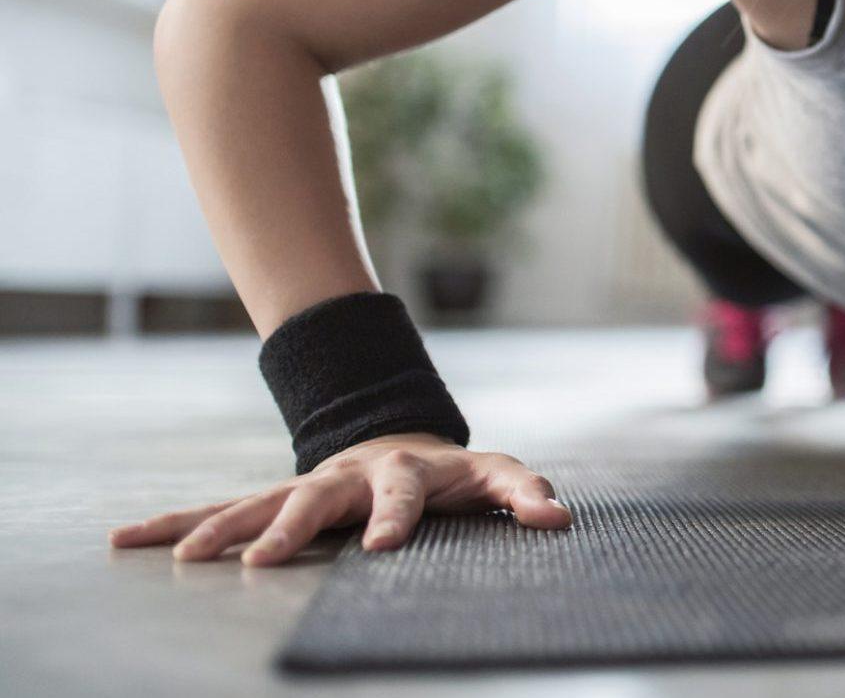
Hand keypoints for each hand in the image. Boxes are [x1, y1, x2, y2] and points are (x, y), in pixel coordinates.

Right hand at [107, 432, 571, 564]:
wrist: (401, 441)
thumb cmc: (454, 475)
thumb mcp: (497, 477)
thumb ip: (526, 494)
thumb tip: (559, 518)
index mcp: (404, 472)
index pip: (403, 492)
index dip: (396, 517)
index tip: (383, 547)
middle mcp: (348, 476)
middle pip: (317, 497)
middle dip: (291, 528)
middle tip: (264, 560)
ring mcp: (306, 487)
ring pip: (259, 503)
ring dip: (222, 529)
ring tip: (188, 558)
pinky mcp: (273, 501)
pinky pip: (219, 511)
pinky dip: (175, 525)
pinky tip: (127, 540)